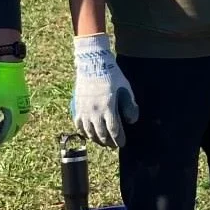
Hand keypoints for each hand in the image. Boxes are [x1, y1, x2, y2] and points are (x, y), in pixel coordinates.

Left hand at [0, 60, 29, 146]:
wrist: (11, 69)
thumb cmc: (0, 86)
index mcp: (15, 116)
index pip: (6, 134)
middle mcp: (23, 114)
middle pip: (13, 131)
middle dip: (3, 136)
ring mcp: (25, 108)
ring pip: (17, 125)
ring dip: (8, 129)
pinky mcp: (25, 102)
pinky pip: (19, 117)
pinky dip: (11, 122)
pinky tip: (5, 119)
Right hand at [71, 34, 137, 148]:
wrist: (92, 63)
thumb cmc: (112, 74)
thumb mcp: (126, 88)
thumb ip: (130, 106)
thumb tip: (131, 121)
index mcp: (108, 107)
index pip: (114, 130)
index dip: (119, 139)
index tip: (122, 144)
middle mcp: (95, 111)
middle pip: (102, 134)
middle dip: (109, 142)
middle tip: (113, 145)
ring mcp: (84, 110)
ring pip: (90, 131)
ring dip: (97, 139)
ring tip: (103, 142)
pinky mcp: (77, 106)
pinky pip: (79, 124)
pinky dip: (84, 132)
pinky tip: (89, 134)